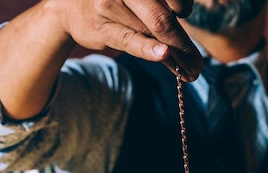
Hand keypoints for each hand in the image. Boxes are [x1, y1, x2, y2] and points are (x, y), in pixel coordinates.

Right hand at [54, 0, 202, 80]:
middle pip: (163, 19)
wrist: (69, 6)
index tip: (185, 18)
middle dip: (184, 45)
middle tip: (198, 64)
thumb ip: (159, 9)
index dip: (183, 7)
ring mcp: (111, 6)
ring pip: (151, 34)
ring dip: (174, 57)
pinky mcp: (102, 28)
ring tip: (190, 72)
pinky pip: (130, 40)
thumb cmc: (114, 1)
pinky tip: (163, 54)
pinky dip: (148, 48)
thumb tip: (189, 37)